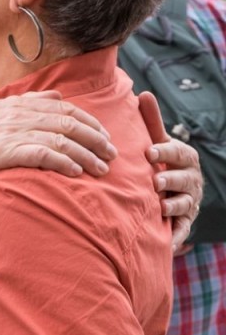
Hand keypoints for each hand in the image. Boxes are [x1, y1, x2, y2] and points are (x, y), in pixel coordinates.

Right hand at [0, 91, 116, 179]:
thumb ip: (27, 103)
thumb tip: (56, 96)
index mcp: (19, 104)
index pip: (64, 107)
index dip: (89, 120)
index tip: (104, 135)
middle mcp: (20, 114)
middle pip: (70, 122)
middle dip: (96, 138)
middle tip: (113, 154)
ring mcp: (14, 132)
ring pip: (62, 139)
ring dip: (87, 154)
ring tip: (102, 168)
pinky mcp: (7, 151)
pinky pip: (45, 155)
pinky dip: (65, 163)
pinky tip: (77, 173)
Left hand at [138, 92, 202, 252]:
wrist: (171, 190)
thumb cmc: (160, 161)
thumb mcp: (157, 142)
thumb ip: (152, 121)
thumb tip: (143, 93)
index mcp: (185, 158)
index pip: (179, 153)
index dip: (166, 152)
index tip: (150, 151)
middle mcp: (191, 180)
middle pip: (185, 179)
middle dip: (172, 179)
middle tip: (156, 181)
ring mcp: (189, 202)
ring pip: (185, 203)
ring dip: (174, 204)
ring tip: (161, 205)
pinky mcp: (184, 222)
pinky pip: (181, 230)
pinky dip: (175, 235)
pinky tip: (166, 241)